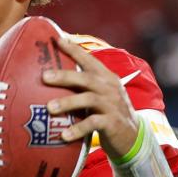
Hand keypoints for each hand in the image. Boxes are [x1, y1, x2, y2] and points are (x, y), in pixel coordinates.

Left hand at [42, 34, 138, 159]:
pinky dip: (78, 129)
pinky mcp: (113, 123)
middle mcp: (110, 88)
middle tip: (45, 76)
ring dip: (68, 102)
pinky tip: (64, 135)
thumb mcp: (99, 94)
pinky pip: (93, 123)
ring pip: (89, 99)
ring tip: (49, 107)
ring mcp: (112, 105)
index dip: (74, 49)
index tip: (57, 40)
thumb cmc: (108, 112)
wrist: (132, 136)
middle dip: (65, 76)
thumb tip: (51, 78)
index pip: (89, 60)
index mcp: (106, 78)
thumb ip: (83, 85)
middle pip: (87, 78)